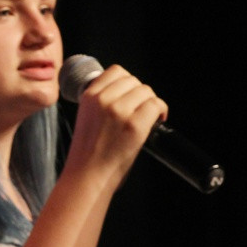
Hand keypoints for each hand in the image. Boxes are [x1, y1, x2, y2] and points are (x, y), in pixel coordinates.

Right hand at [65, 64, 167, 187]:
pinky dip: (160, 111)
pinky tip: (157, 121)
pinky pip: (155, 105)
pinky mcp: (135, 125)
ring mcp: (119, 111)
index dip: (127, 82)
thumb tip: (125, 93)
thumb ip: (100, 102)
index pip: (116, 71)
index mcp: (88, 96)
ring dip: (150, 103)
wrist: (86, 176)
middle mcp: (103, 100)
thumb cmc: (86, 153)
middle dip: (140, 94)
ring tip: (147, 117)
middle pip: (134, 80)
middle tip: (140, 109)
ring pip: (146, 91)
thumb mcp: (85, 117)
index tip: (130, 94)